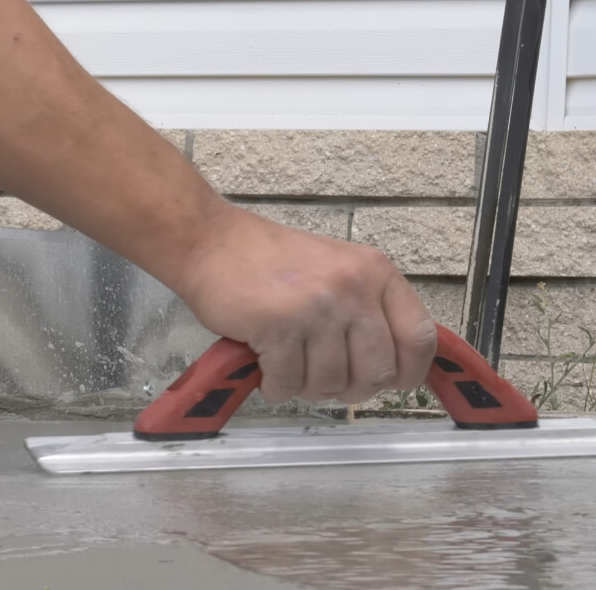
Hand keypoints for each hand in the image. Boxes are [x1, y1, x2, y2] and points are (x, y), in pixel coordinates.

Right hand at [172, 203, 437, 403]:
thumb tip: (391, 367)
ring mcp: (316, 309)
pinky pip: (289, 382)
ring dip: (305, 387)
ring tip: (287, 366)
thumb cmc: (270, 260)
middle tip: (322, 378)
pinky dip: (276, 386)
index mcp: (375, 273)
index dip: (408, 372)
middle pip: (376, 372)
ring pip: (330, 383)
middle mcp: (353, 289)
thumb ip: (367, 309)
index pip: (419, 338)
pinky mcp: (278, 327)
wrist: (211, 242)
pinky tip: (265, 369)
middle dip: (349, 388)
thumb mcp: (337, 270)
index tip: (390, 382)